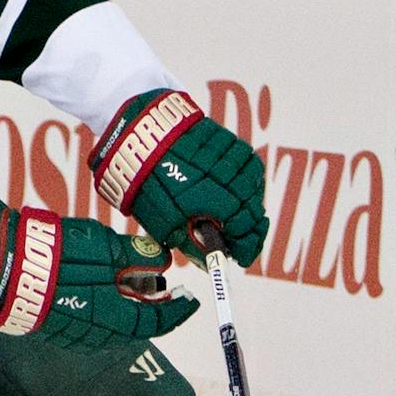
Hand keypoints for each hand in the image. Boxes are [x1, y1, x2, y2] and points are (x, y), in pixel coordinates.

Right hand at [0, 207, 196, 347]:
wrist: (3, 273)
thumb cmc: (57, 259)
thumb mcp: (105, 248)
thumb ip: (137, 256)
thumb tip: (161, 261)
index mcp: (116, 320)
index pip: (156, 320)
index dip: (176, 309)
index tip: (189, 298)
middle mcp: (97, 336)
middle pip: (132, 323)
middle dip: (148, 304)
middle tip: (156, 284)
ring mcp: (71, 335)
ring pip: (110, 323)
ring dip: (122, 304)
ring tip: (124, 280)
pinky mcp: (53, 329)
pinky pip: (88, 322)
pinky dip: (101, 306)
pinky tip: (94, 288)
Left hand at [90, 88, 266, 265]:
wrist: (141, 135)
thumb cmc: (148, 182)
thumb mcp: (164, 223)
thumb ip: (191, 243)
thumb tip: (209, 261)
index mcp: (219, 203)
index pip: (247, 231)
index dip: (247, 248)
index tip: (242, 258)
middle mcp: (234, 180)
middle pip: (254, 211)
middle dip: (249, 230)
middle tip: (241, 243)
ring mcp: (235, 159)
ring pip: (253, 188)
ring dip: (248, 205)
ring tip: (235, 218)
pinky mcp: (231, 142)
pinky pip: (247, 166)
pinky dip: (244, 182)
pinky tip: (233, 190)